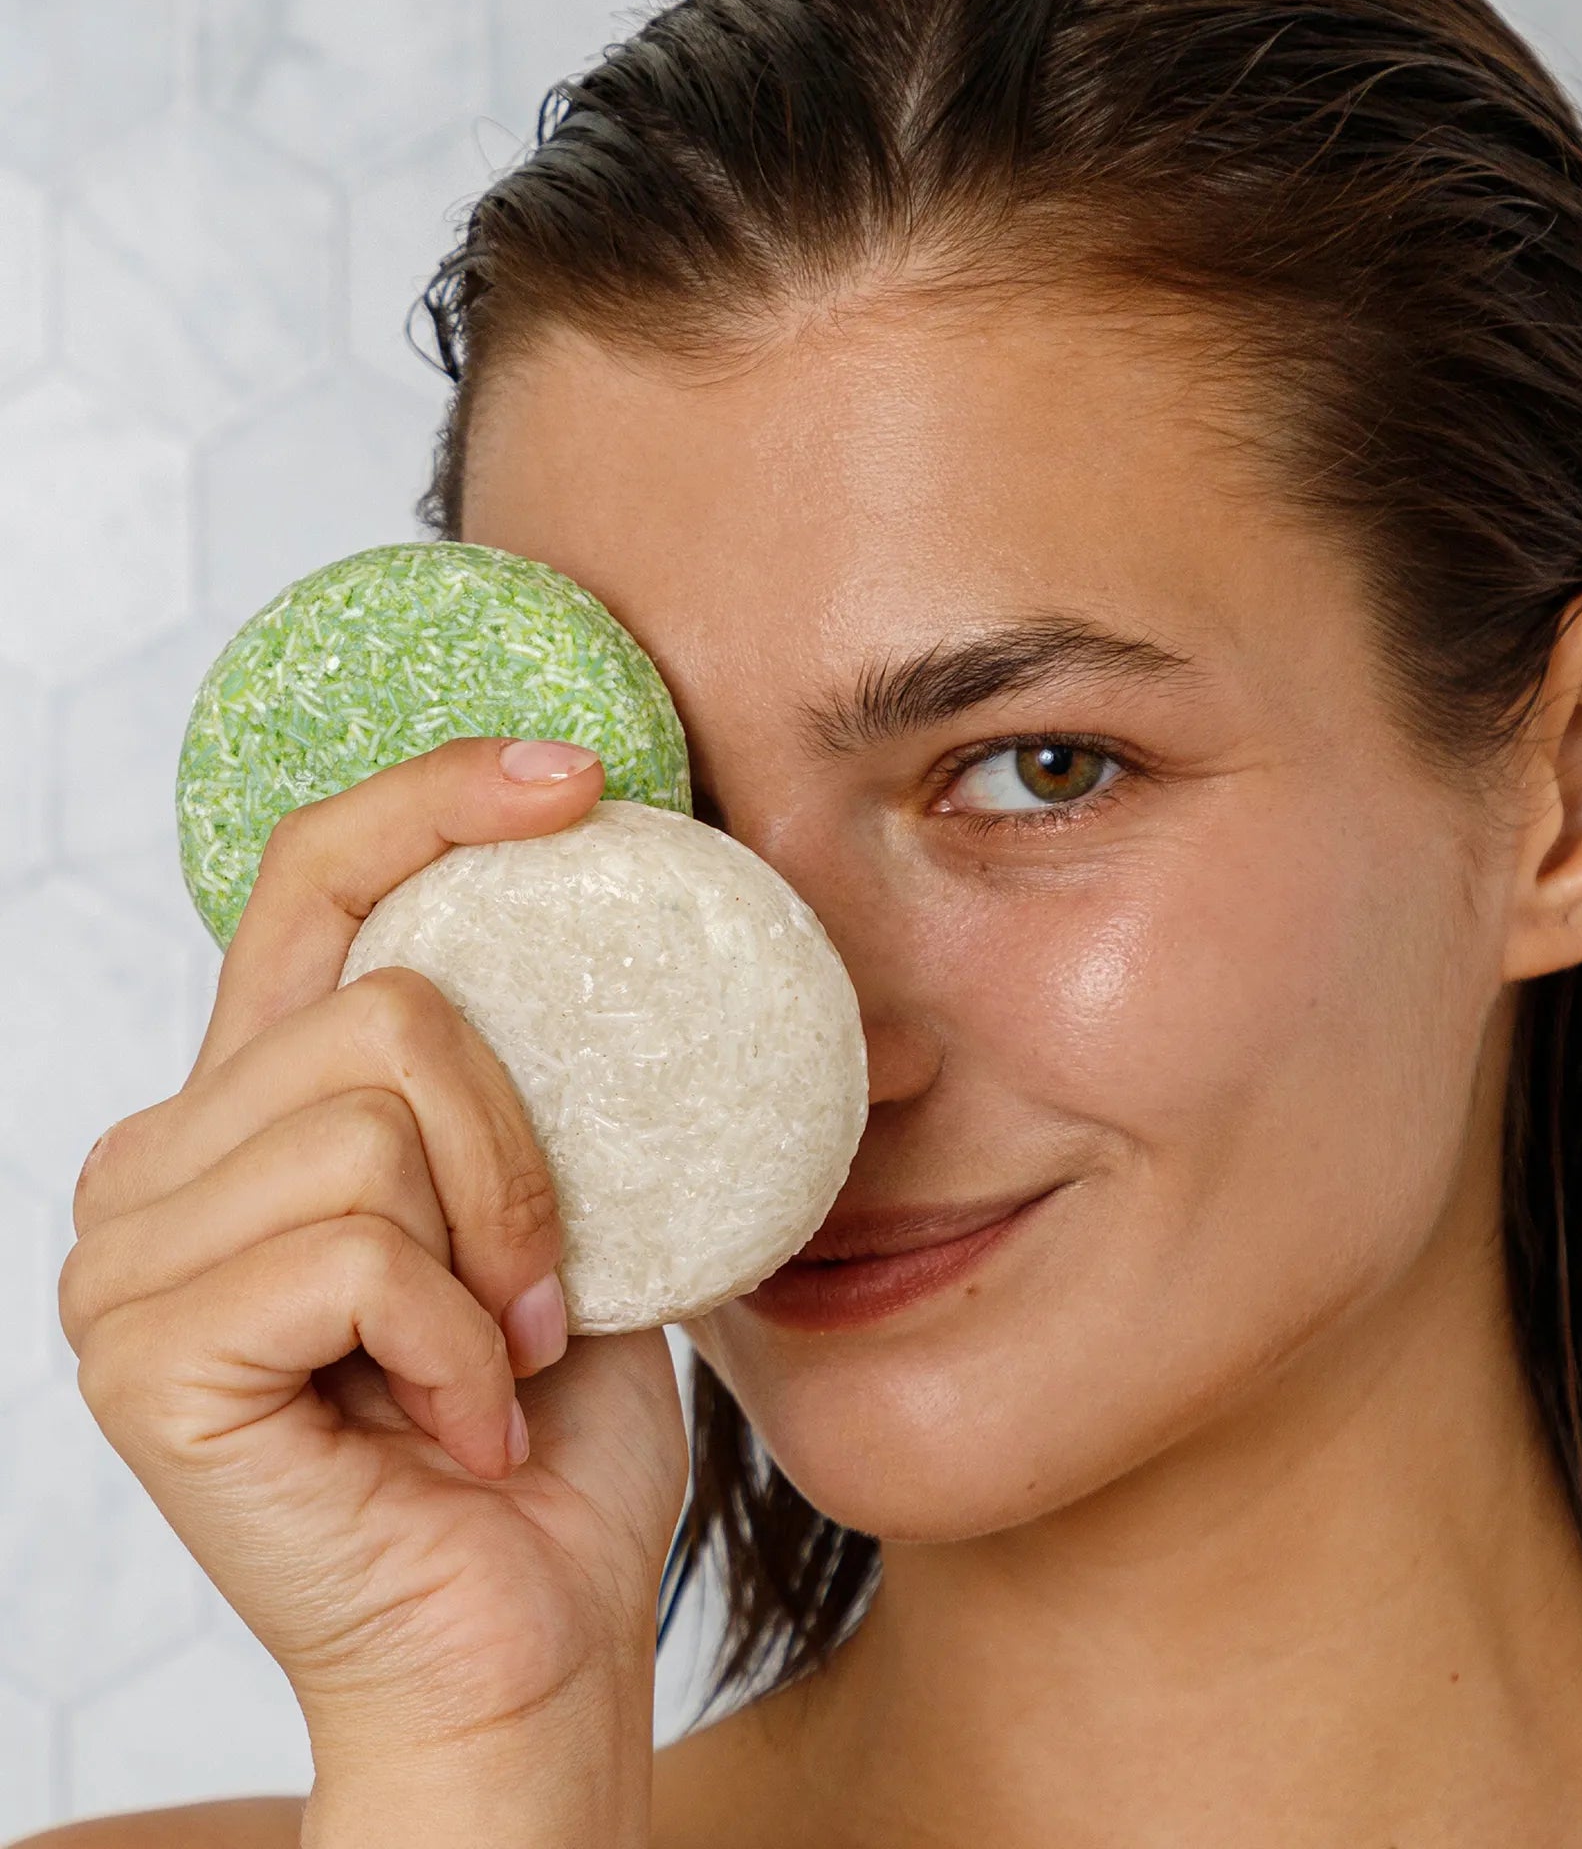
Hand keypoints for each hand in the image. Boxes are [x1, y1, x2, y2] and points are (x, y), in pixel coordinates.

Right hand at [59, 737, 690, 1814]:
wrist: (532, 1636)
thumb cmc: (552, 1427)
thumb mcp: (563, 1205)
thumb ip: (532, 1073)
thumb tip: (617, 894)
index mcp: (257, 1109)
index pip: (313, 882)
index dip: (433, 800)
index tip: (583, 779)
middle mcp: (161, 1163)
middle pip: (383, 1000)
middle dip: (522, 1149)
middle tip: (547, 1292)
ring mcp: (130, 1259)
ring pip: (373, 1110)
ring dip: (498, 1246)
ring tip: (500, 1360)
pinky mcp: (143, 1357)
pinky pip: (356, 1248)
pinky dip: (456, 1340)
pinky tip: (458, 1425)